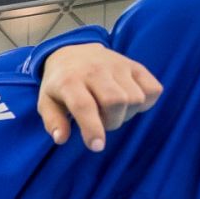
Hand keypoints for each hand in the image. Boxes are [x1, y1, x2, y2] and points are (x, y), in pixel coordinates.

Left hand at [37, 43, 161, 151]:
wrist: (74, 52)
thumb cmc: (61, 84)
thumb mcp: (46, 101)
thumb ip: (53, 121)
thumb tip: (61, 139)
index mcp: (69, 81)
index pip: (84, 105)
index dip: (93, 129)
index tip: (97, 146)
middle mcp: (95, 70)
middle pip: (116, 102)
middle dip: (112, 122)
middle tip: (102, 121)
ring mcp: (118, 66)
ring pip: (135, 98)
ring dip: (127, 114)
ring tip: (113, 111)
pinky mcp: (136, 66)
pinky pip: (153, 90)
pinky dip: (146, 103)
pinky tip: (129, 103)